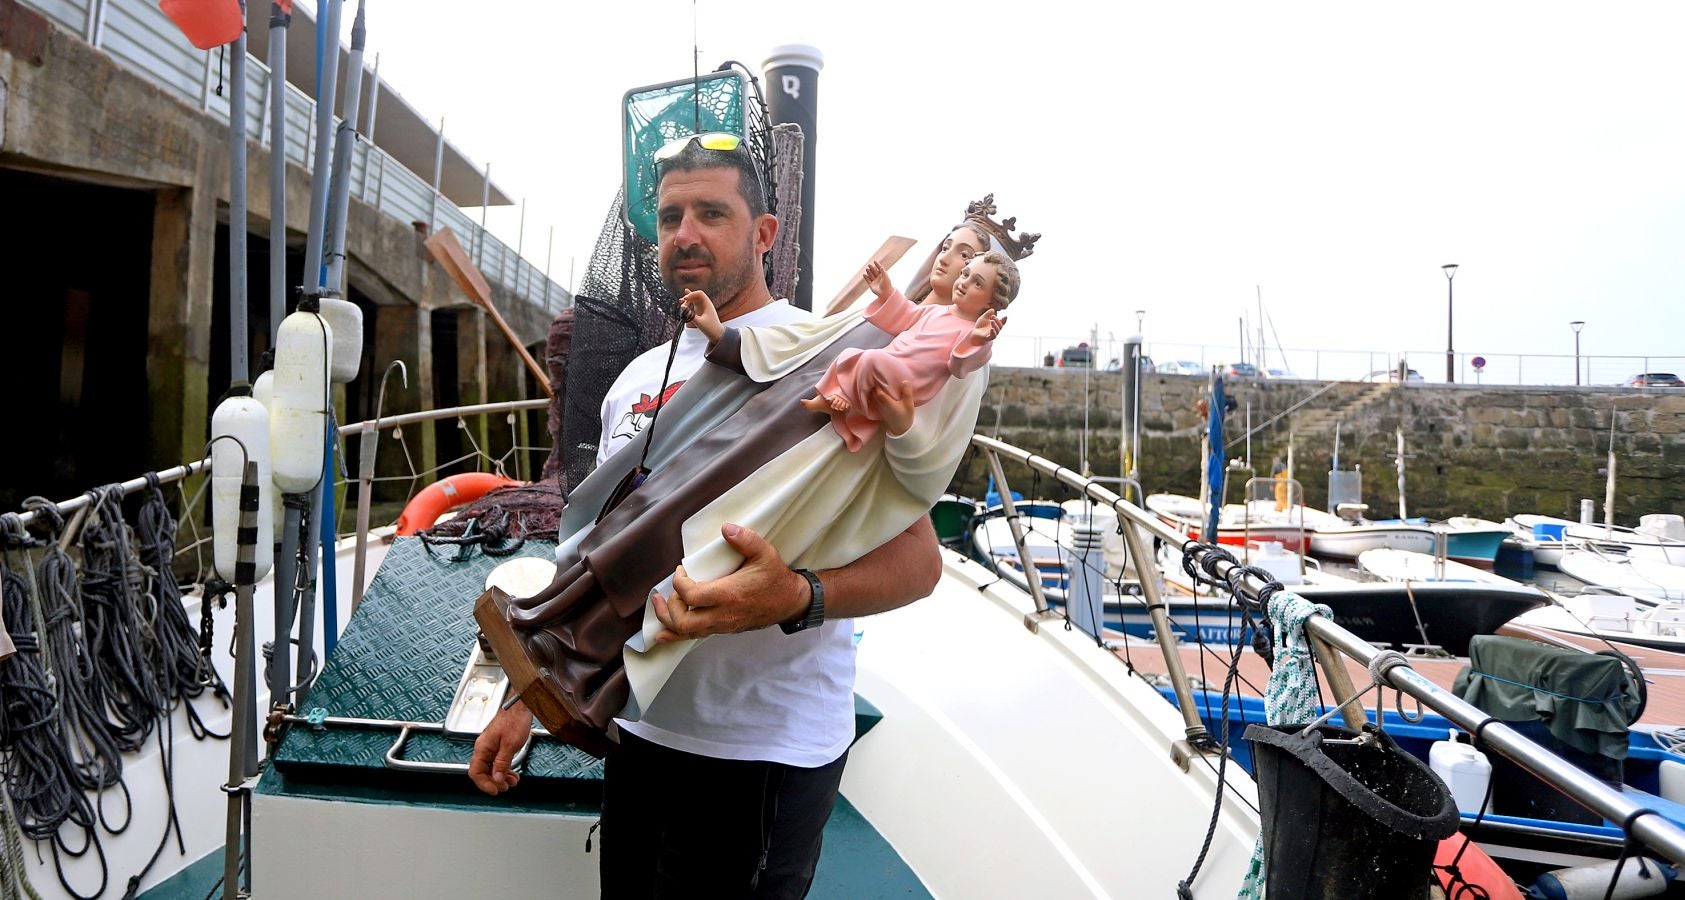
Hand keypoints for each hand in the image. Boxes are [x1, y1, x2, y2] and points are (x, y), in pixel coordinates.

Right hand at [468, 700, 529, 794]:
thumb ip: (502, 763)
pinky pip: (497, 763)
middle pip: (483, 773)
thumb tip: (497, 779)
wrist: (520, 707)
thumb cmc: (514, 719)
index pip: (475, 772)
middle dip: (494, 782)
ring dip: (501, 778)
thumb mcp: (510, 744)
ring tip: (512, 782)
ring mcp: (491, 748)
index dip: (484, 784)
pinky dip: (505, 770)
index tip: (495, 790)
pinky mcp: (498, 746)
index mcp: (482, 748)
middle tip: (506, 787)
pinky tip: (512, 774)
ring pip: (491, 769)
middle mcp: (484, 748)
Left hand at [650, 523, 807, 642]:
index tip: (682, 570)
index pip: (691, 595)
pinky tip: (663, 634)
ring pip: (687, 632)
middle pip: (684, 621)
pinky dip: (677, 635)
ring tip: (659, 604)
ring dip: (668, 620)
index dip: (679, 583)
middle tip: (669, 591)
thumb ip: (746, 539)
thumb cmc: (776, 579)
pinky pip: (696, 637)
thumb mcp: (765, 554)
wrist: (790, 602)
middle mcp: (723, 614)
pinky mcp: (723, 629)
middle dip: (669, 607)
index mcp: (729, 595)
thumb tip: (726, 528)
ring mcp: (722, 625)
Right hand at [680, 290, 723, 341]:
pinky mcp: (700, 311)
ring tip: (681, 300)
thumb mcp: (699, 322)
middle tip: (682, 304)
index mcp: (708, 304)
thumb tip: (682, 308)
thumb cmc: (710, 328)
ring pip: (694, 299)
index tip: (685, 299)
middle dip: (689, 298)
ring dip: (688, 300)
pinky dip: (689, 302)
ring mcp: (703, 307)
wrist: (716, 334)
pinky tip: (684, 300)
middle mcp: (705, 304)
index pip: (700, 294)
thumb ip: (690, 315)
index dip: (692, 294)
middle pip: (696, 296)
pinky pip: (694, 304)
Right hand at [863, 260, 892, 298]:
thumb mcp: (885, 278)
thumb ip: (883, 272)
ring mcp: (875, 281)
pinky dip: (866, 277)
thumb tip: (881, 267)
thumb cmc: (887, 285)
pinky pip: (868, 280)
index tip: (874, 261)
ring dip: (868, 272)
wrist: (885, 293)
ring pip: (871, 275)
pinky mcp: (871, 285)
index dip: (877, 265)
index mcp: (883, 275)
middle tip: (869, 265)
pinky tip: (864, 274)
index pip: (879, 268)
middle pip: (874, 271)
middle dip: (872, 268)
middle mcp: (878, 278)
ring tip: (867, 269)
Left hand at [972, 308, 1006, 341]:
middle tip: (992, 316)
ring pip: (997, 331)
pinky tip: (992, 329)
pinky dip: (993, 332)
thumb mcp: (984, 318)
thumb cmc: (980, 325)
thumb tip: (993, 309)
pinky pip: (993, 336)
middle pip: (1000, 326)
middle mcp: (995, 330)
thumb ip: (988, 314)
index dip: (1004, 320)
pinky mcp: (988, 338)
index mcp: (995, 325)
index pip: (1001, 323)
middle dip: (997, 320)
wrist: (974, 332)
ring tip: (991, 321)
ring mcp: (992, 334)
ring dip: (995, 325)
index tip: (1005, 316)